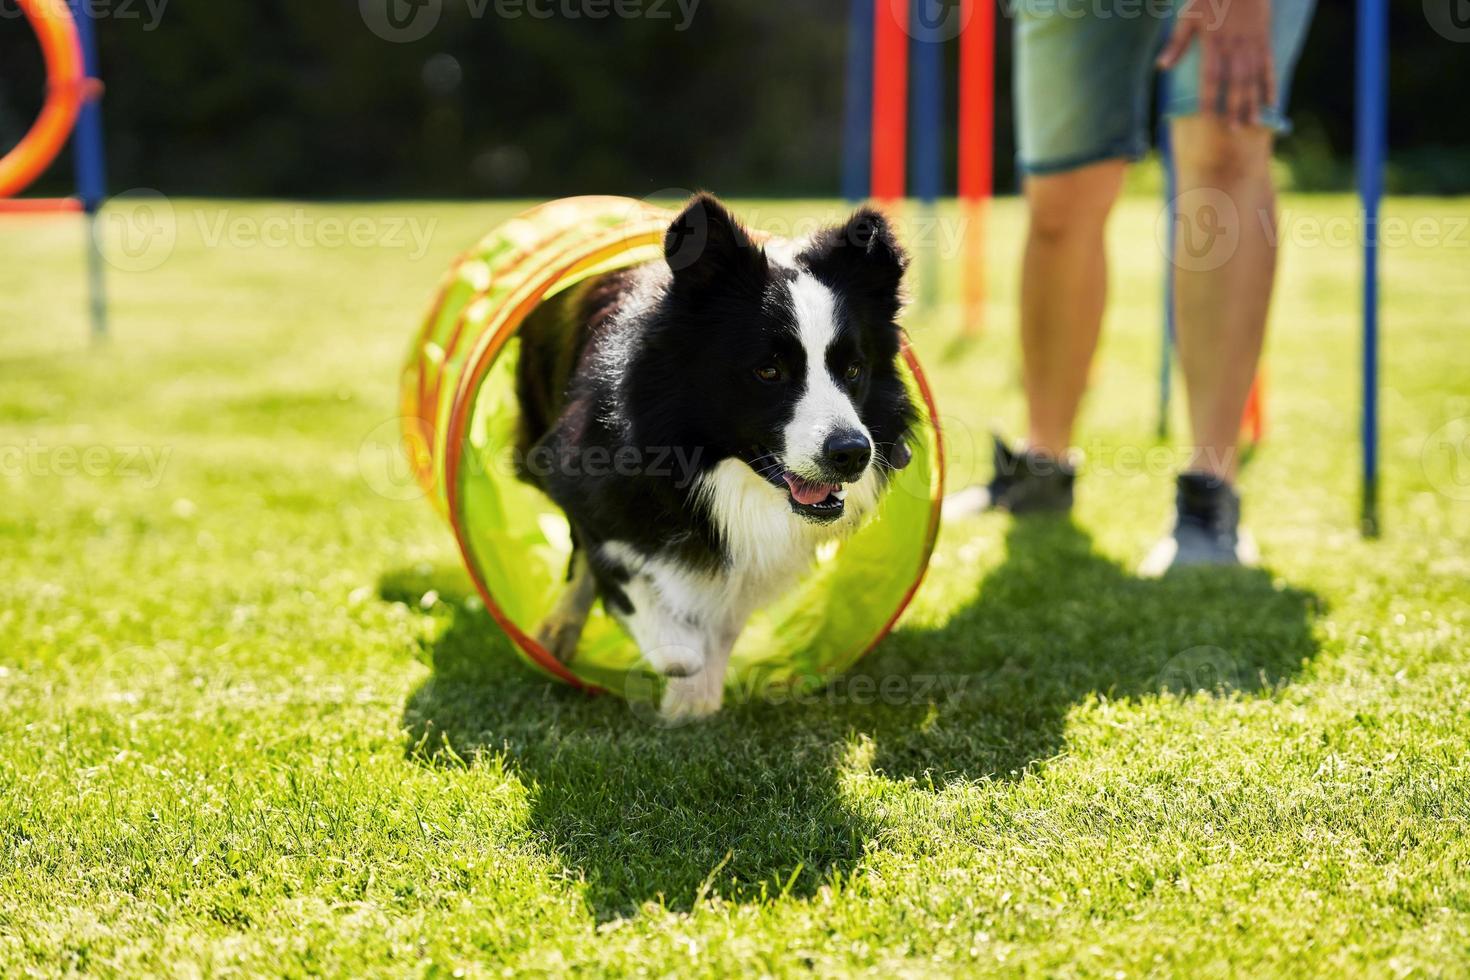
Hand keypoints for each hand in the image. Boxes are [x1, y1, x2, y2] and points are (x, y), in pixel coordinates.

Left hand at [1157, 0, 1277, 127]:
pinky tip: (1271, 102)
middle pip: (1235, 81)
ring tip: (1251, 123)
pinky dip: (1271, 84)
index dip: (1210, 97)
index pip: (1211, 76)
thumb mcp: (1188, 16)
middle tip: (1233, 130)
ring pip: (1253, 77)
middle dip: (1234, 106)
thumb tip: (1161, 67)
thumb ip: (1177, 43)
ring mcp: (1252, 44)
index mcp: (1214, 43)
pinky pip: (1268, 66)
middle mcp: (1234, 46)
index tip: (1208, 117)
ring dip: (1253, 101)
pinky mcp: (1264, 40)